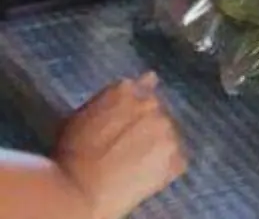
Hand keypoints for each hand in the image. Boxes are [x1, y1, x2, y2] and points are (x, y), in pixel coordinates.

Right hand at [55, 74, 187, 218]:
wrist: (77, 191)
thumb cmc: (69, 155)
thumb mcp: (81, 117)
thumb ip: (113, 97)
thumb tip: (148, 77)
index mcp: (125, 91)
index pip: (144, 86)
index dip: (136, 107)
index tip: (130, 121)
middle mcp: (152, 106)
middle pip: (157, 112)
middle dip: (147, 127)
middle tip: (127, 147)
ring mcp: (167, 132)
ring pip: (168, 135)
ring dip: (157, 145)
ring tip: (133, 163)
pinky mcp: (176, 158)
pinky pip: (177, 160)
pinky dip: (166, 166)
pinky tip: (144, 175)